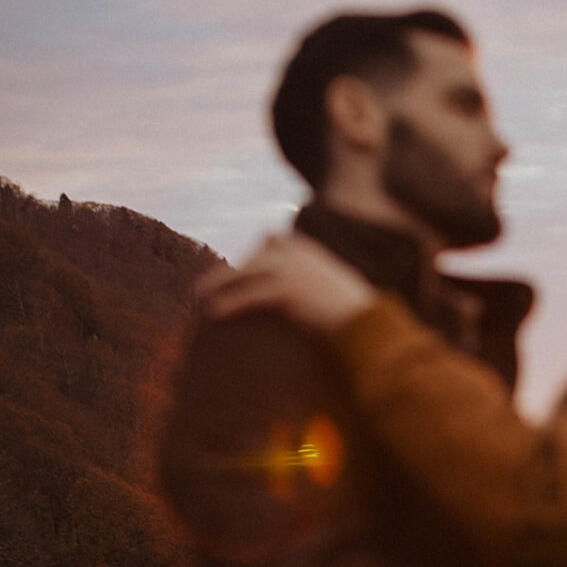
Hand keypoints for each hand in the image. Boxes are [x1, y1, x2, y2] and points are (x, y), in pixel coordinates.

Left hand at [197, 233, 378, 331]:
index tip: (239, 271)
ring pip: (243, 273)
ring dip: (217, 284)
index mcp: (313, 251)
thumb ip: (324, 283)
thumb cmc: (359, 315)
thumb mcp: (342, 290)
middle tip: (206, 287)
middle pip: (253, 257)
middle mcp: (299, 254)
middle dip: (229, 272)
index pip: (274, 241)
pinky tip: (213, 314)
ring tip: (199, 298)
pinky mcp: (285, 289)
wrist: (368, 324)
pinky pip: (247, 295)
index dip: (255, 255)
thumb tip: (316, 294)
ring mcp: (291, 269)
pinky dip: (228, 304)